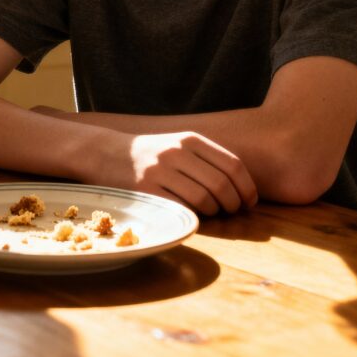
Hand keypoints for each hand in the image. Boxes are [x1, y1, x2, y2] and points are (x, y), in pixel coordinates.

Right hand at [102, 131, 256, 215]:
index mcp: (190, 139)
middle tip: (232, 212)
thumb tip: (243, 187)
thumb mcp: (179, 145)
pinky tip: (193, 216)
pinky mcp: (146, 189)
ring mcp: (160, 170)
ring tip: (212, 213)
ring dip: (215, 213)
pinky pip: (182, 209)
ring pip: (205, 199)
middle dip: (234, 205)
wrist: (107, 153)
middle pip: (222, 185)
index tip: (250, 202)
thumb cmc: (151, 154)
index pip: (233, 165)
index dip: (248, 188)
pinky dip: (194, 218)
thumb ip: (208, 159)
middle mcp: (176, 152)